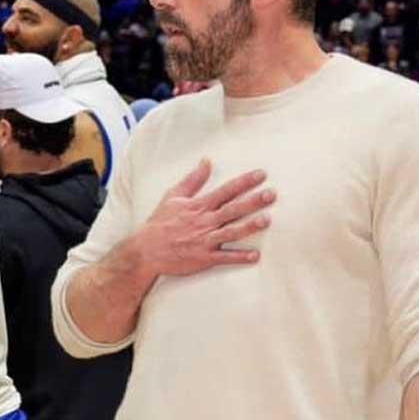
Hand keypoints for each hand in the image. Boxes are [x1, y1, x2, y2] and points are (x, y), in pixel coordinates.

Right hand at [135, 159, 274, 276]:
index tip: (262, 175)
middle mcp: (204, 221)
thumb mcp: (173, 196)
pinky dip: (239, 257)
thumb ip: (193, 179)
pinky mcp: (204, 258)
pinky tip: (255, 256)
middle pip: (233, 209)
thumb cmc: (160, 223)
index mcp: (199, 206)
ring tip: (267, 220)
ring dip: (250, 226)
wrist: (146, 250)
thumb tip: (207, 161)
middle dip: (253, 201)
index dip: (245, 182)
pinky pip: (225, 257)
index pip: (226, 190)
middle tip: (272, 194)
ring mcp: (205, 240)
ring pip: (231, 231)